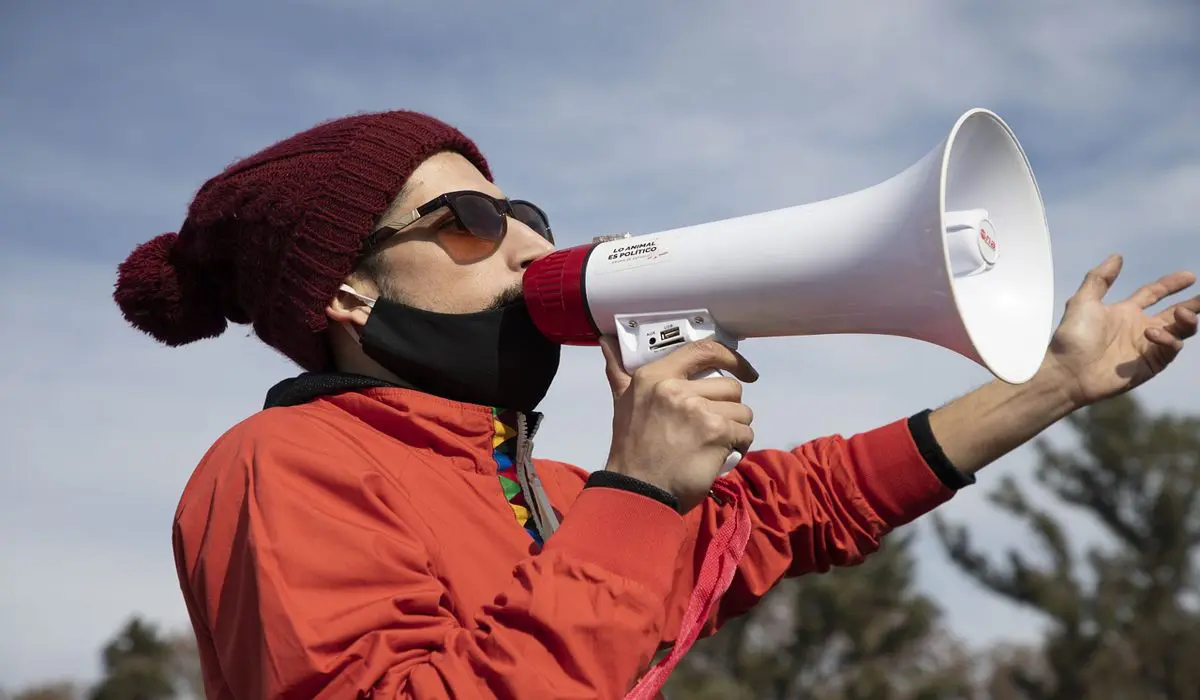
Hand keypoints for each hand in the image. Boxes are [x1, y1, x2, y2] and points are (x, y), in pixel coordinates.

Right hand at [600, 337, 758, 512]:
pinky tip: (722, 455)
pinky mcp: (716, 433)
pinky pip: (745, 433)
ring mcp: (698, 410)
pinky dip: (739, 446)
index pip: (703, 350)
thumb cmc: (631, 448)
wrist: (638, 491)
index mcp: (655, 376)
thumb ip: (619, 371)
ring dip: (735, 428)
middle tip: (711, 426)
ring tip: (714, 442)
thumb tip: (606, 340)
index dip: (730, 356)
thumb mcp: (622, 402)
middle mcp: (676, 389)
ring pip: (741, 411)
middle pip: (729, 386)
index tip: (744, 370)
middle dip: (728, 407)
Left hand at [1043, 254, 1197, 406]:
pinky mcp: (1149, 365)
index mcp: (1125, 312)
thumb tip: (1117, 256)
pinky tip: (1151, 333)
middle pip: (1175, 314)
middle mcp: (1139, 328)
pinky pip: (1170, 349)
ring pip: (1180, 331)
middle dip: (1193, 305)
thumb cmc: (1072, 337)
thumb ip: (1100, 278)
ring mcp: (1146, 347)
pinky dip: (1168, 339)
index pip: (1154, 294)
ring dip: (1187, 320)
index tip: (1190, 276)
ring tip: (1182, 312)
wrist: (1067, 370)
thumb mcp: (1084, 301)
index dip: (1171, 284)